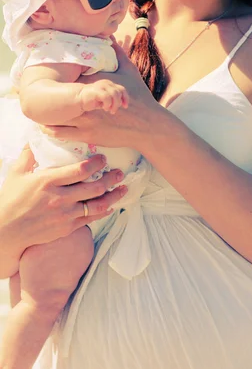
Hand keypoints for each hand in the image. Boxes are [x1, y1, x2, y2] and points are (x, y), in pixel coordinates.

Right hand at [0, 146, 128, 249]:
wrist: (6, 231)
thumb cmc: (10, 200)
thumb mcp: (16, 173)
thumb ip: (29, 154)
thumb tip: (35, 136)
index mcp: (48, 181)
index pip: (80, 170)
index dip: (96, 163)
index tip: (103, 158)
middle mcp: (59, 198)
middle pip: (94, 187)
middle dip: (111, 178)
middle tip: (119, 172)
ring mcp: (65, 215)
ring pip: (97, 205)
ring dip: (113, 196)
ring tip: (123, 188)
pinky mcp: (67, 228)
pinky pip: (90, 219)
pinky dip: (103, 211)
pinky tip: (111, 205)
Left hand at [40, 40, 163, 151]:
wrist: (148, 125)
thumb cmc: (140, 97)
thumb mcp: (129, 71)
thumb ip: (117, 52)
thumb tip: (109, 36)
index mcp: (94, 84)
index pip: (67, 77)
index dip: (55, 76)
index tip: (45, 73)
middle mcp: (86, 103)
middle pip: (57, 97)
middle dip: (45, 95)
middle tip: (32, 91)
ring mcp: (85, 120)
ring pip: (55, 118)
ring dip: (44, 115)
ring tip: (36, 110)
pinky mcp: (87, 135)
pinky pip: (62, 133)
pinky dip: (51, 130)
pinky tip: (46, 126)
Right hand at [78, 79, 128, 113]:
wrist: (78, 99)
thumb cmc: (93, 100)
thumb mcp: (105, 99)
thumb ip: (114, 99)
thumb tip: (122, 103)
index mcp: (109, 84)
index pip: (122, 89)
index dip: (125, 98)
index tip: (125, 106)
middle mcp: (106, 83)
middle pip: (119, 92)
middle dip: (118, 103)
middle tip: (113, 111)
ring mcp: (101, 86)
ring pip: (114, 94)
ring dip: (114, 104)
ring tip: (108, 110)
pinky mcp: (96, 90)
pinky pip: (107, 97)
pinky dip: (108, 104)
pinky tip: (104, 108)